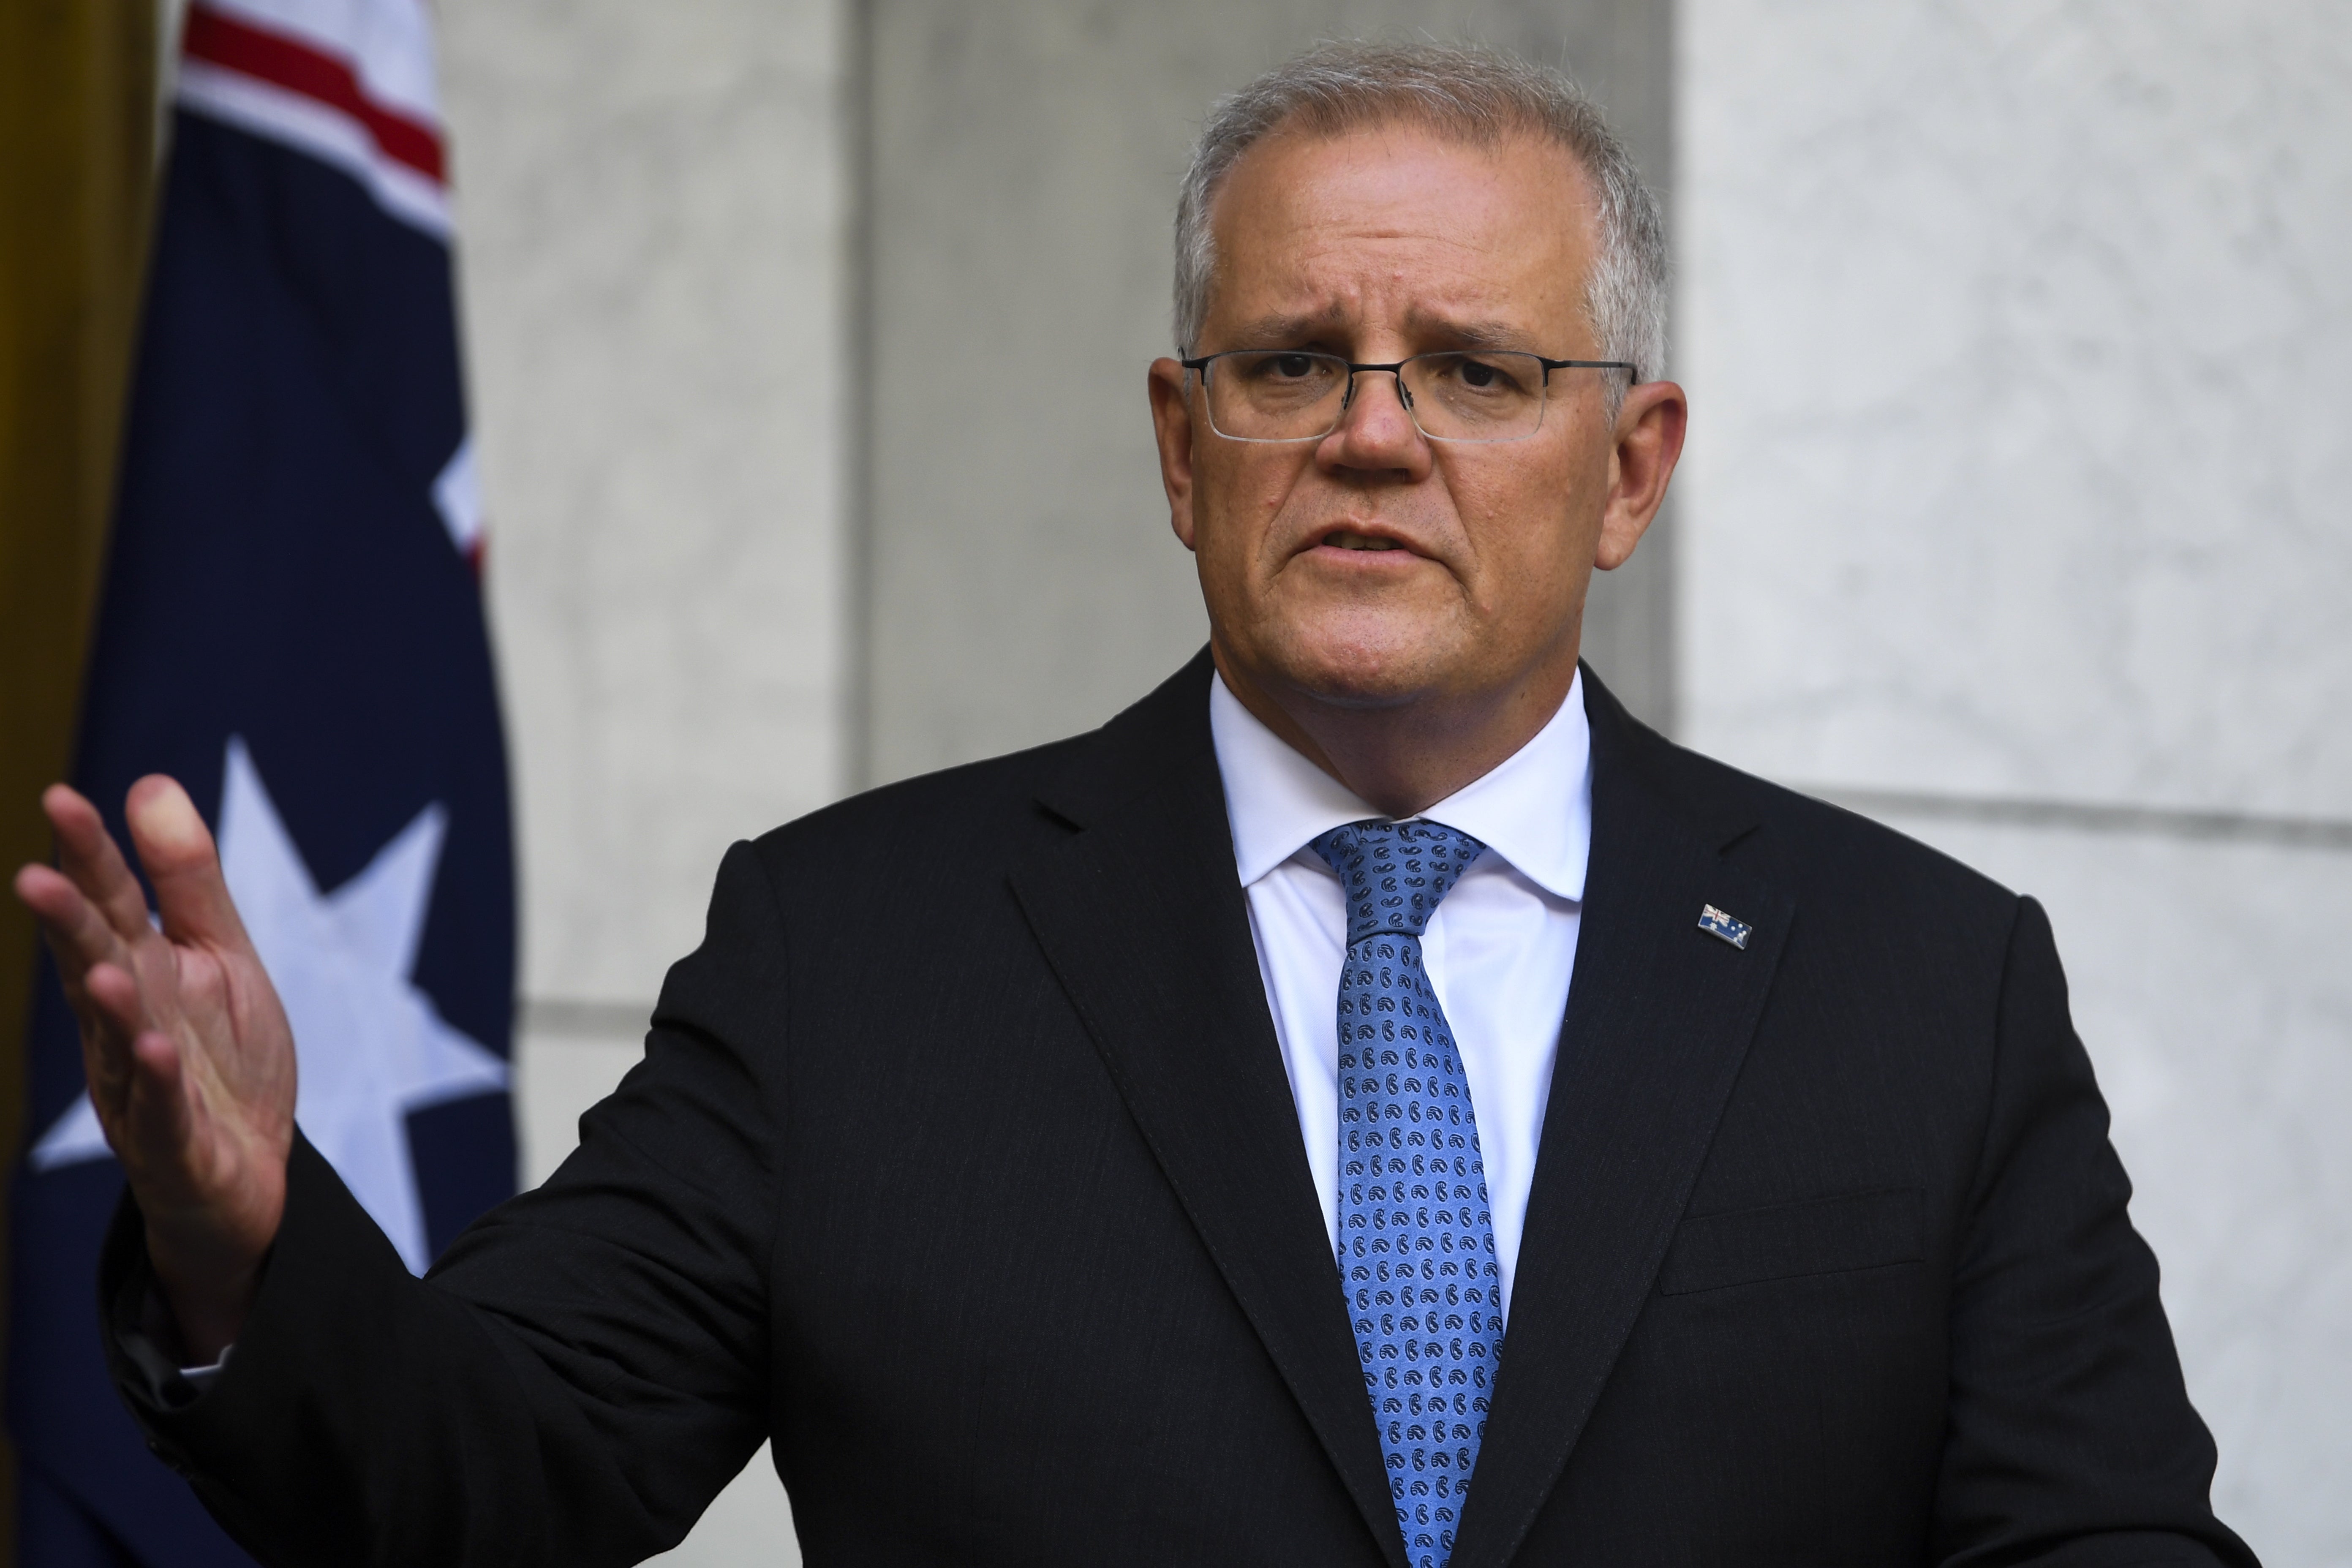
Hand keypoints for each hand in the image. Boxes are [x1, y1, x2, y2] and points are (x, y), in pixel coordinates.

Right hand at [14, 778, 296, 1361]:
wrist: (245, 1170)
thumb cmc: (222, 1056)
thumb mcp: (221, 954)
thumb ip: (188, 879)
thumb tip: (150, 783)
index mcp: (139, 972)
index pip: (108, 905)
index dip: (87, 854)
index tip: (61, 797)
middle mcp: (124, 1025)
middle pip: (93, 966)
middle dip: (68, 926)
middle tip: (35, 878)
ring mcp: (141, 1086)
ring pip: (118, 1041)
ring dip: (109, 1007)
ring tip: (101, 968)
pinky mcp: (174, 1142)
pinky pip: (162, 1111)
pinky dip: (158, 1083)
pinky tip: (155, 1050)